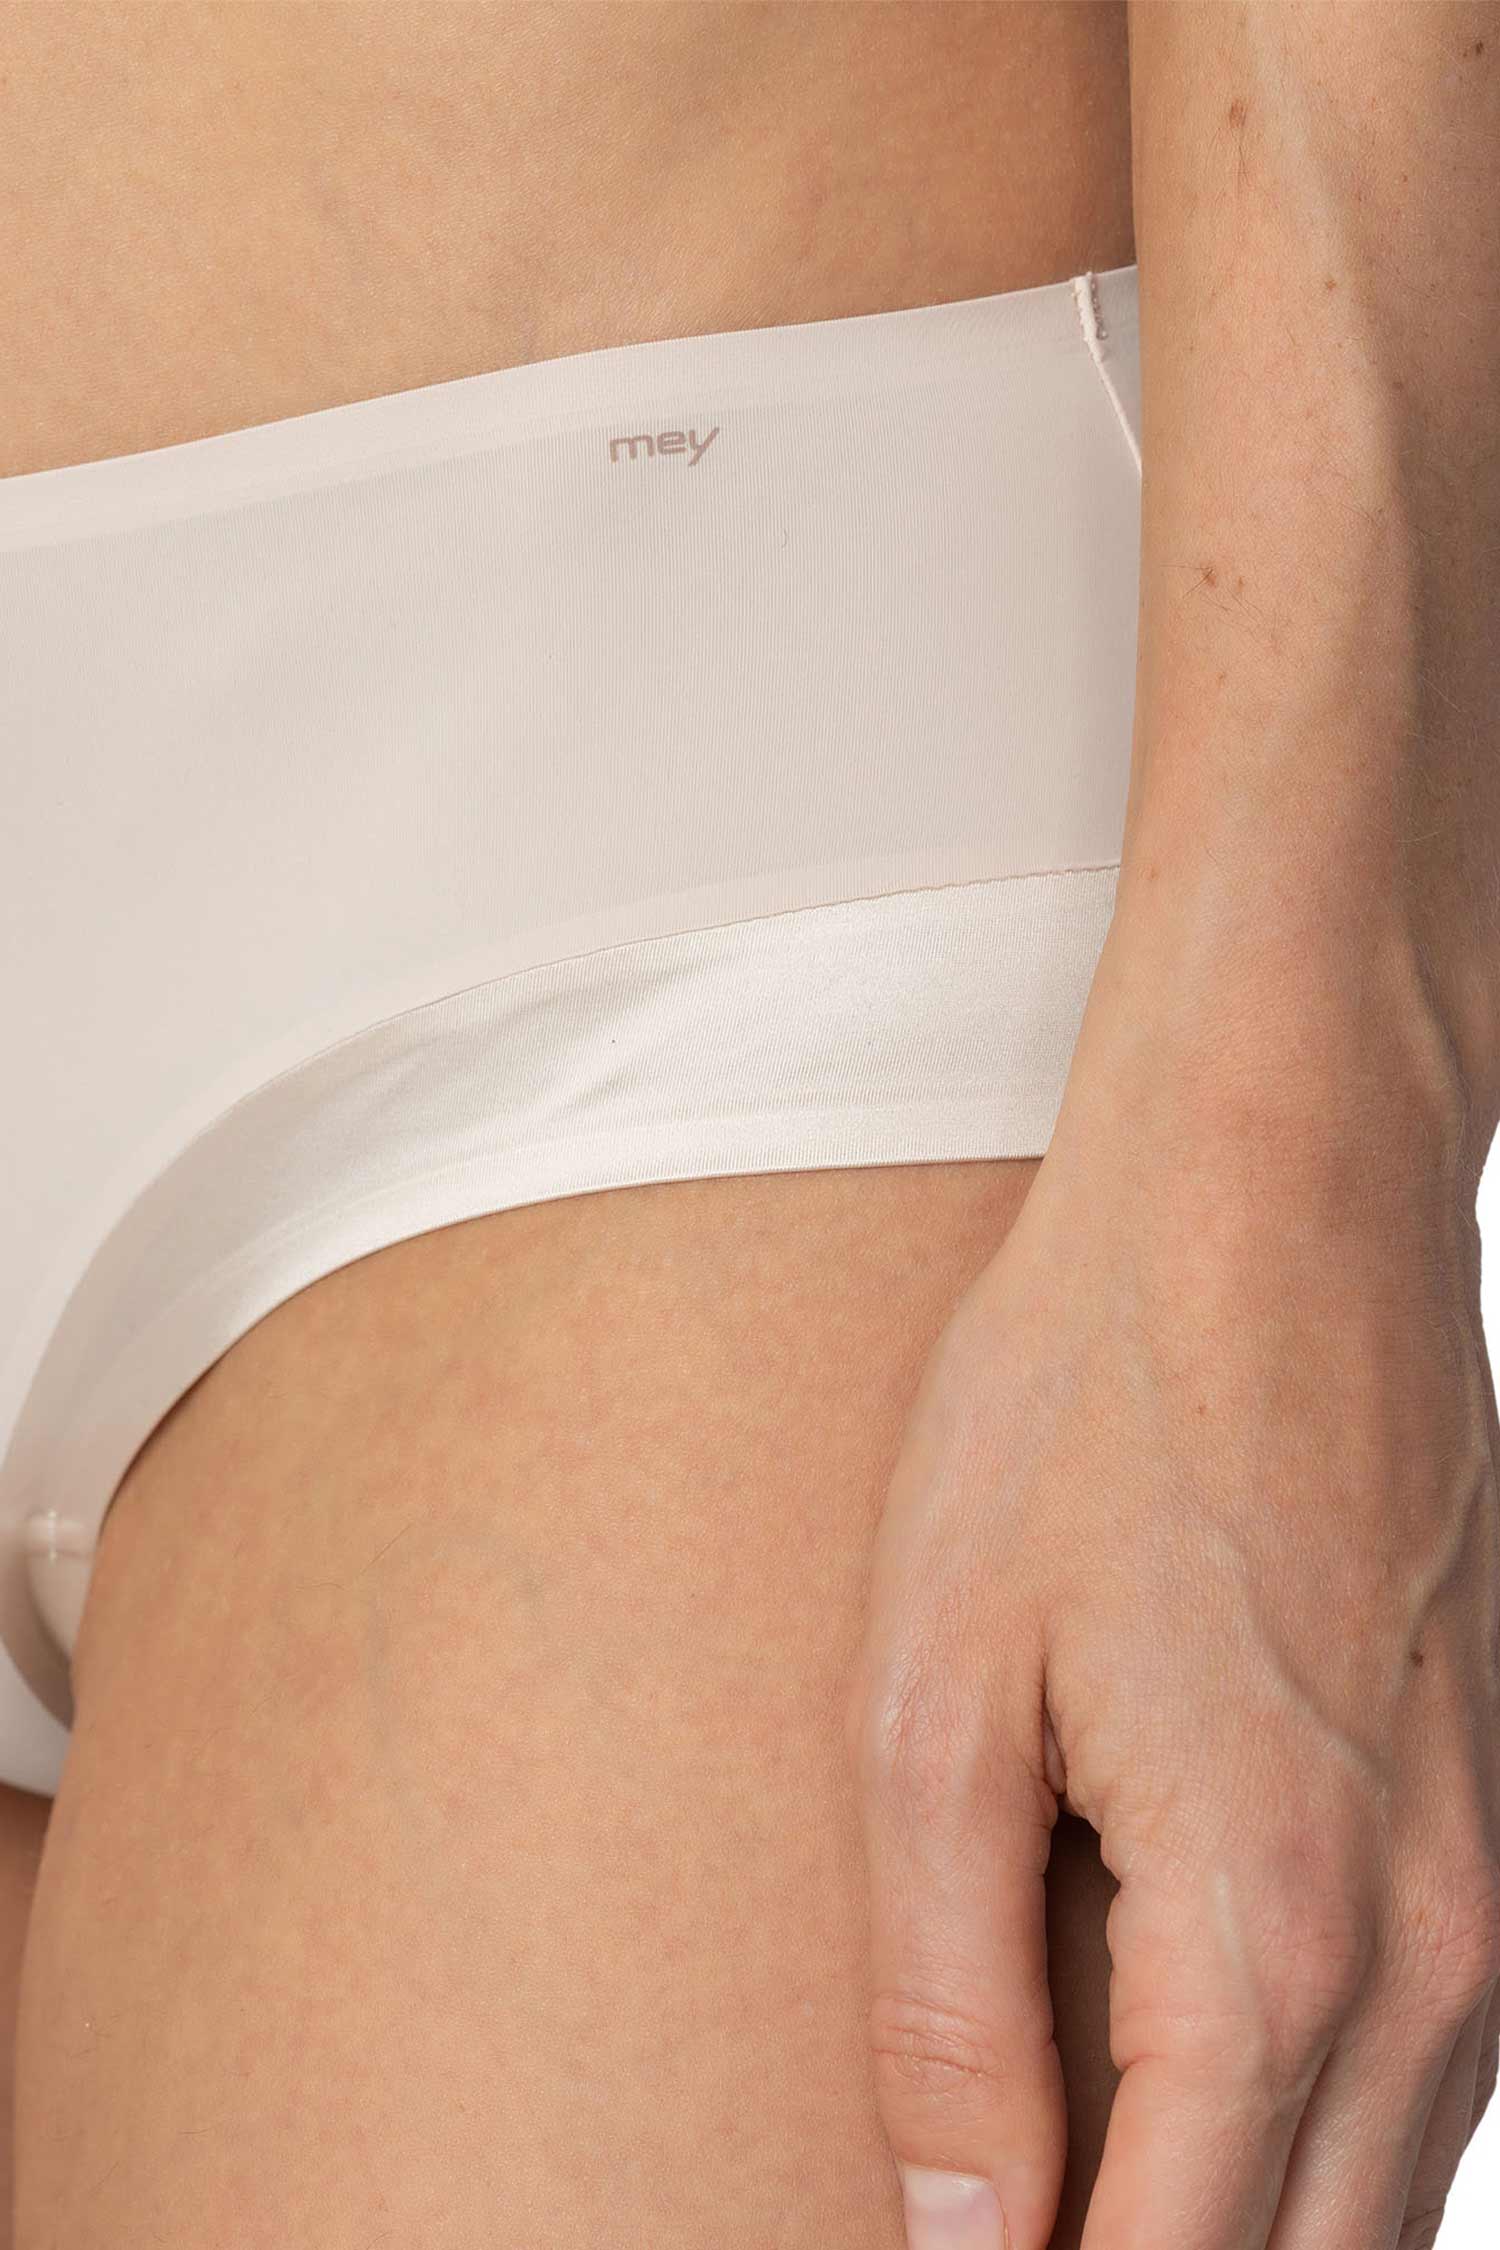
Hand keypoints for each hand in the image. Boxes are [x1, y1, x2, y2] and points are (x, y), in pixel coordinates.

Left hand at [844, 1059, 1499, 2249]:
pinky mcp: (1498, 1822)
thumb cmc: (1089, 1410)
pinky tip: (1181, 2073)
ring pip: (1383, 2194)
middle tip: (998, 2235)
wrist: (1277, 1198)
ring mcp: (1496, 1890)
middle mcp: (1434, 1952)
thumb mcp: (940, 1700)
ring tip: (1072, 2175)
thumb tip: (955, 2232)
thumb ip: (946, 2002)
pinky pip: (1422, 2063)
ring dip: (1236, 2224)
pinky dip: (1308, 2127)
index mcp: (1270, 1937)